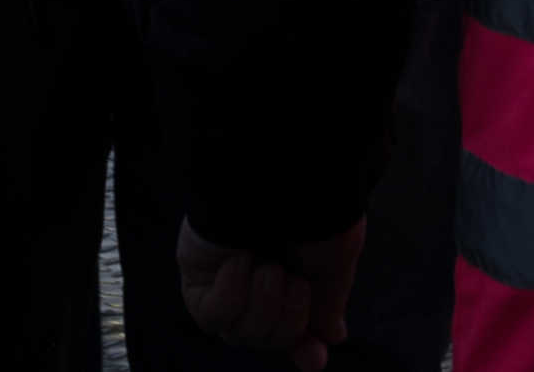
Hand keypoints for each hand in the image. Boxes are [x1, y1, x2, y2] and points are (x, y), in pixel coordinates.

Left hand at [175, 218, 358, 367]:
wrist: (278, 179)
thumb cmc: (313, 210)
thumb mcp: (335, 258)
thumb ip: (329, 300)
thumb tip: (333, 334)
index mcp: (296, 274)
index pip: (296, 328)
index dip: (305, 348)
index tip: (314, 358)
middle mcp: (261, 281)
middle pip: (270, 339)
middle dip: (288, 318)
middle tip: (294, 281)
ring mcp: (228, 282)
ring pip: (242, 333)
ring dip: (262, 304)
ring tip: (268, 267)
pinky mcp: (198, 279)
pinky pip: (213, 317)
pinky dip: (231, 294)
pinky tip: (239, 263)